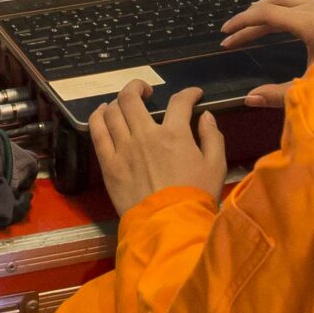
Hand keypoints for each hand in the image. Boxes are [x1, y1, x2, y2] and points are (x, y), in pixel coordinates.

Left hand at [90, 81, 226, 216]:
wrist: (169, 226)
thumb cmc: (195, 197)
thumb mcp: (216, 166)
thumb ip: (212, 137)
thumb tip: (205, 116)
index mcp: (174, 134)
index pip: (179, 102)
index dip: (188, 93)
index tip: (193, 95)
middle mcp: (146, 135)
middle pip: (132, 98)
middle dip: (139, 86)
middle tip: (146, 91)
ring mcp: (124, 148)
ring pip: (112, 111)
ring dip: (118, 101)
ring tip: (124, 103)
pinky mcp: (109, 163)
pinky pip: (97, 131)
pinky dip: (98, 116)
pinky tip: (103, 112)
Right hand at [222, 0, 313, 109]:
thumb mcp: (312, 89)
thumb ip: (278, 94)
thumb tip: (248, 99)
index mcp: (310, 23)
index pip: (266, 14)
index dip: (242, 24)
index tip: (224, 36)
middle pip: (275, 1)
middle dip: (251, 17)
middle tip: (233, 34)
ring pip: (289, 0)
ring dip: (267, 13)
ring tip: (251, 29)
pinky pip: (302, 6)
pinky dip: (284, 14)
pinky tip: (278, 29)